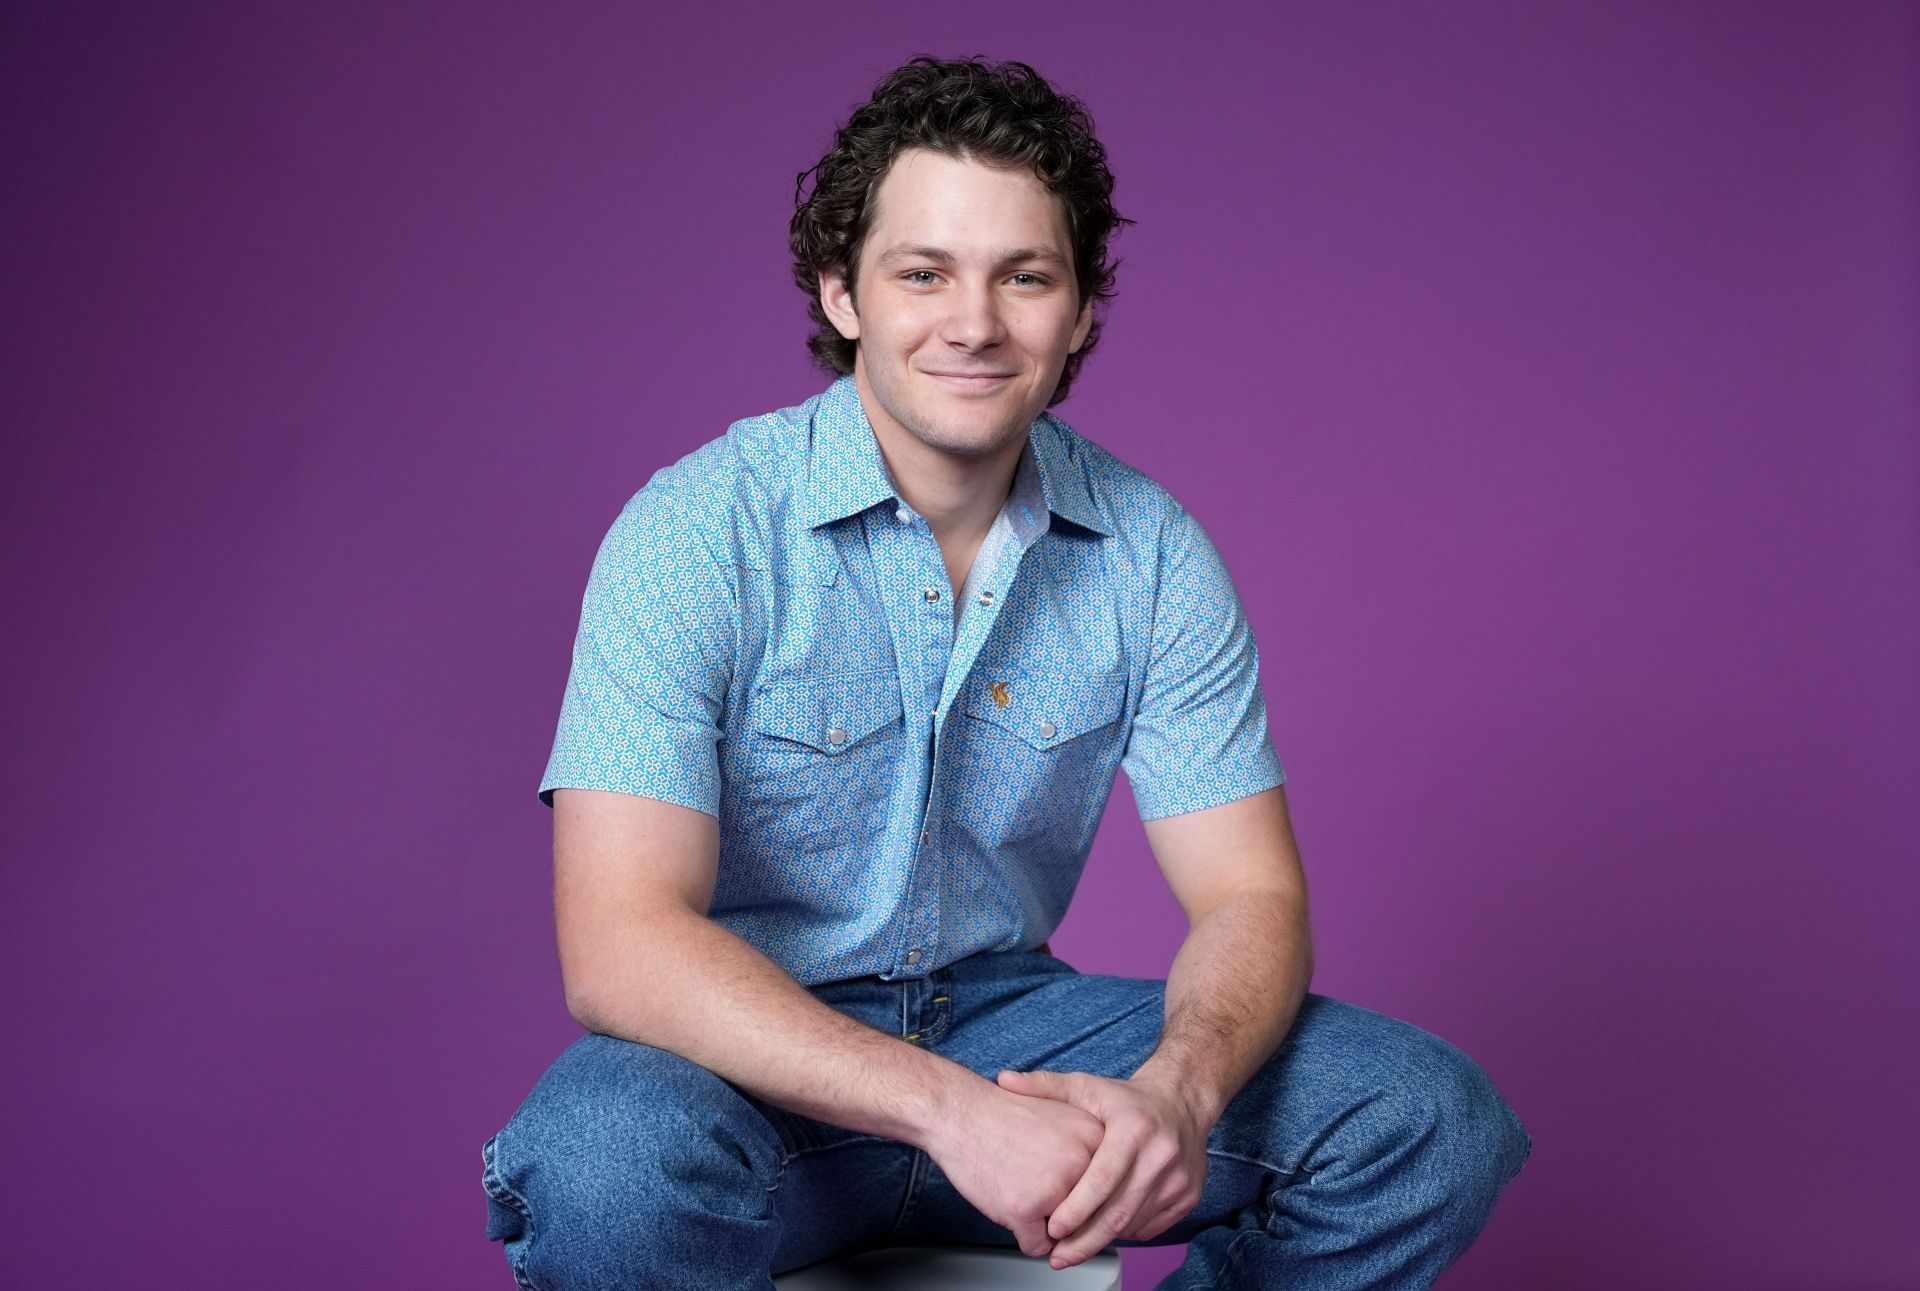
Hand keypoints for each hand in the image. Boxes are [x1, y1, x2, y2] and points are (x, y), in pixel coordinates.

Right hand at [918, 1076, 1106, 1258]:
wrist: (958, 1110)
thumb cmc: (1002, 1115)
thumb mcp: (1061, 1116)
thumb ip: (1087, 1152)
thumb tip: (1101, 1194)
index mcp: (1096, 1137)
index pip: (1106, 1189)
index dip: (1080, 1188)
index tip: (1058, 1175)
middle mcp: (1083, 1161)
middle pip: (1087, 1213)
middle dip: (1060, 1207)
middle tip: (1033, 1179)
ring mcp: (1056, 1186)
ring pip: (1063, 1233)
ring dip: (1041, 1220)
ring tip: (1018, 1184)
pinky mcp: (1026, 1208)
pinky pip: (1036, 1246)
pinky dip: (1020, 1232)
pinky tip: (1006, 1198)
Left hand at [995, 1068, 1209, 1268]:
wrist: (1182, 1102)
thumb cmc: (1127, 1100)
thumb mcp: (1086, 1087)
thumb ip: (1044, 1086)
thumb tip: (1004, 1079)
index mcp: (1133, 1129)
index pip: (1102, 1180)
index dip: (1076, 1209)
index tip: (1053, 1229)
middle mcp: (1160, 1156)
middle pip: (1118, 1213)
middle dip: (1084, 1241)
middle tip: (1058, 1257)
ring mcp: (1178, 1179)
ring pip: (1134, 1225)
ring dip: (1102, 1240)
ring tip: (1074, 1246)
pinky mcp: (1188, 1196)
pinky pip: (1151, 1228)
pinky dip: (1125, 1234)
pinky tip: (1105, 1229)